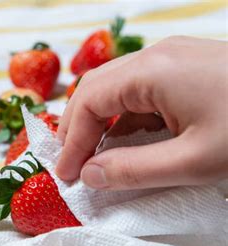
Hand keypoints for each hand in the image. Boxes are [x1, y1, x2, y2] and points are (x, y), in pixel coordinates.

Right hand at [56, 36, 227, 189]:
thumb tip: (89, 175)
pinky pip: (141, 90)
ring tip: (94, 155)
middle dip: (77, 127)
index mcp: (152, 71)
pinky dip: (125, 116)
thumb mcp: (194, 161)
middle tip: (71, 162)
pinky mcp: (186, 67)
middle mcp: (157, 56)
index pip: (88, 102)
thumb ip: (134, 170)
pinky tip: (129, 140)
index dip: (71, 141)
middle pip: (95, 88)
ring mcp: (173, 57)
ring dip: (100, 121)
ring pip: (116, 87)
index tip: (66, 174)